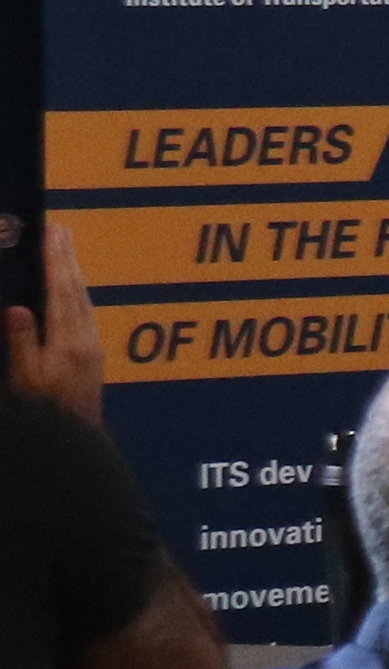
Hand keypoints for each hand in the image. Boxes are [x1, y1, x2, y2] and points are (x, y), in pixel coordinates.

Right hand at [7, 217, 109, 426]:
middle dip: (68, 260)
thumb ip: (21, 342)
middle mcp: (85, 339)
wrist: (75, 438)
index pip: (61, 294)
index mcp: (68, 342)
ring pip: (83, 300)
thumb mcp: (25, 379)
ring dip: (74, 272)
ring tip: (66, 248)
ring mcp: (91, 346)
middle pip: (76, 291)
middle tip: (62, 230)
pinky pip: (85, 313)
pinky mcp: (91, 354)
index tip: (53, 236)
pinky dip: (77, 292)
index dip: (56, 263)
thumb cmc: (45, 410)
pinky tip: (72, 286)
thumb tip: (17, 308)